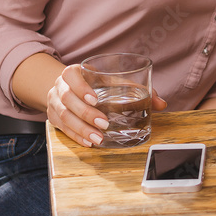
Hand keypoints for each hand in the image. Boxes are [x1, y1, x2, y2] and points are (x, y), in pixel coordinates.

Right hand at [46, 64, 166, 146]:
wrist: (69, 87)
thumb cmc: (96, 83)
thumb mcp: (112, 81)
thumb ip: (134, 89)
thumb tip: (161, 104)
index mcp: (73, 73)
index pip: (71, 76)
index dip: (82, 88)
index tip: (95, 99)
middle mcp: (59, 87)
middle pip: (67, 100)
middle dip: (86, 113)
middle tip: (104, 123)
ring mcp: (54, 103)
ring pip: (64, 116)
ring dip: (81, 129)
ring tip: (98, 138)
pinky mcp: (54, 118)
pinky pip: (62, 129)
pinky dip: (75, 136)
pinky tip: (88, 142)